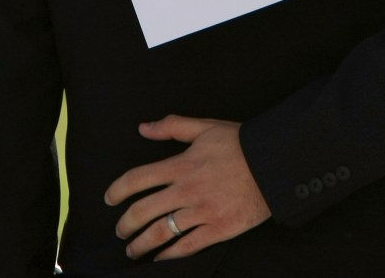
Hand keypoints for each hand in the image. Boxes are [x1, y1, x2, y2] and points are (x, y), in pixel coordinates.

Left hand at [105, 116, 270, 260]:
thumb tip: (144, 128)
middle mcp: (186, 191)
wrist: (275, 164)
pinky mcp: (218, 229)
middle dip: (124, 225)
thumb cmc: (241, 144)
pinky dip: (168, 255)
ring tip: (133, 249)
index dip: (117, 191)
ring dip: (140, 244)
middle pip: (142, 212)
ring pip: (160, 233)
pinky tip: (160, 258)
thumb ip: (173, 126)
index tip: (110, 199)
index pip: (136, 180)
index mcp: (180, 165)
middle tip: (120, 230)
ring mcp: (201, 212)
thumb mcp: (206, 127)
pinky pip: (186, 247)